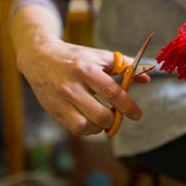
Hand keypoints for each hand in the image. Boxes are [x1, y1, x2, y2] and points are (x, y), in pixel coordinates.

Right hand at [16, 37, 150, 134]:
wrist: (39, 57)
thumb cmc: (75, 57)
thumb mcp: (100, 56)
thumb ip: (125, 66)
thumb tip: (146, 77)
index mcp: (85, 69)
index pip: (111, 92)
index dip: (128, 106)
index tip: (138, 114)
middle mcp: (71, 86)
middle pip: (99, 115)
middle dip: (114, 119)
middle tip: (118, 115)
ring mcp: (60, 100)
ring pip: (85, 126)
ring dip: (100, 126)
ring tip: (104, 117)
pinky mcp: (53, 111)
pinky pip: (74, 129)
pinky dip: (88, 129)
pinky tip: (91, 119)